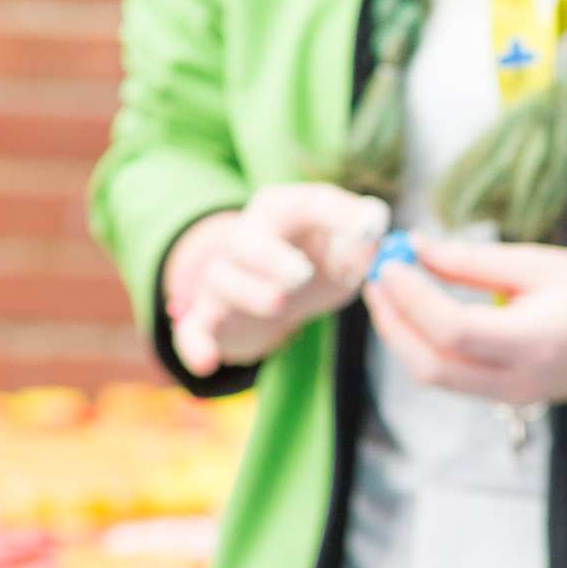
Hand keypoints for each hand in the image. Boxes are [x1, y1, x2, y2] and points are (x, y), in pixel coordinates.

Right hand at [162, 184, 386, 379]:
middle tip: (301, 275)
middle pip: (246, 239)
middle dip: (270, 256)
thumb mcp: (348, 250)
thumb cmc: (319, 262)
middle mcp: (247, 238)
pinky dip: (195, 345)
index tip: (368, 231)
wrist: (280, 296)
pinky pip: (192, 330)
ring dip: (250, 294)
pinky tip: (207, 363)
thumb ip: (364, 243)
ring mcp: (224, 278)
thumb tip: (374, 232)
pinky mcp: (210, 318)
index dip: (338, 216)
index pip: (310, 204)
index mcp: (286, 211)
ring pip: (222, 280)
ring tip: (280, 305)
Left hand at [363, 237, 566, 405]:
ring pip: (435, 378)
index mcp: (534, 343)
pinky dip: (425, 347)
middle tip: (375, 280)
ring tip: (390, 292)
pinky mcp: (508, 398)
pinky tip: (418, 313)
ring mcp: (514, 397)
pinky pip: (451, 378)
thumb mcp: (540, 265)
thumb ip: (474, 262)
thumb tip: (415, 248)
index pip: (452, 330)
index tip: (389, 261)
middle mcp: (520, 381)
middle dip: (392, 323)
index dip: (411, 297)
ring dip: (403, 337)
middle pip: (431, 367)